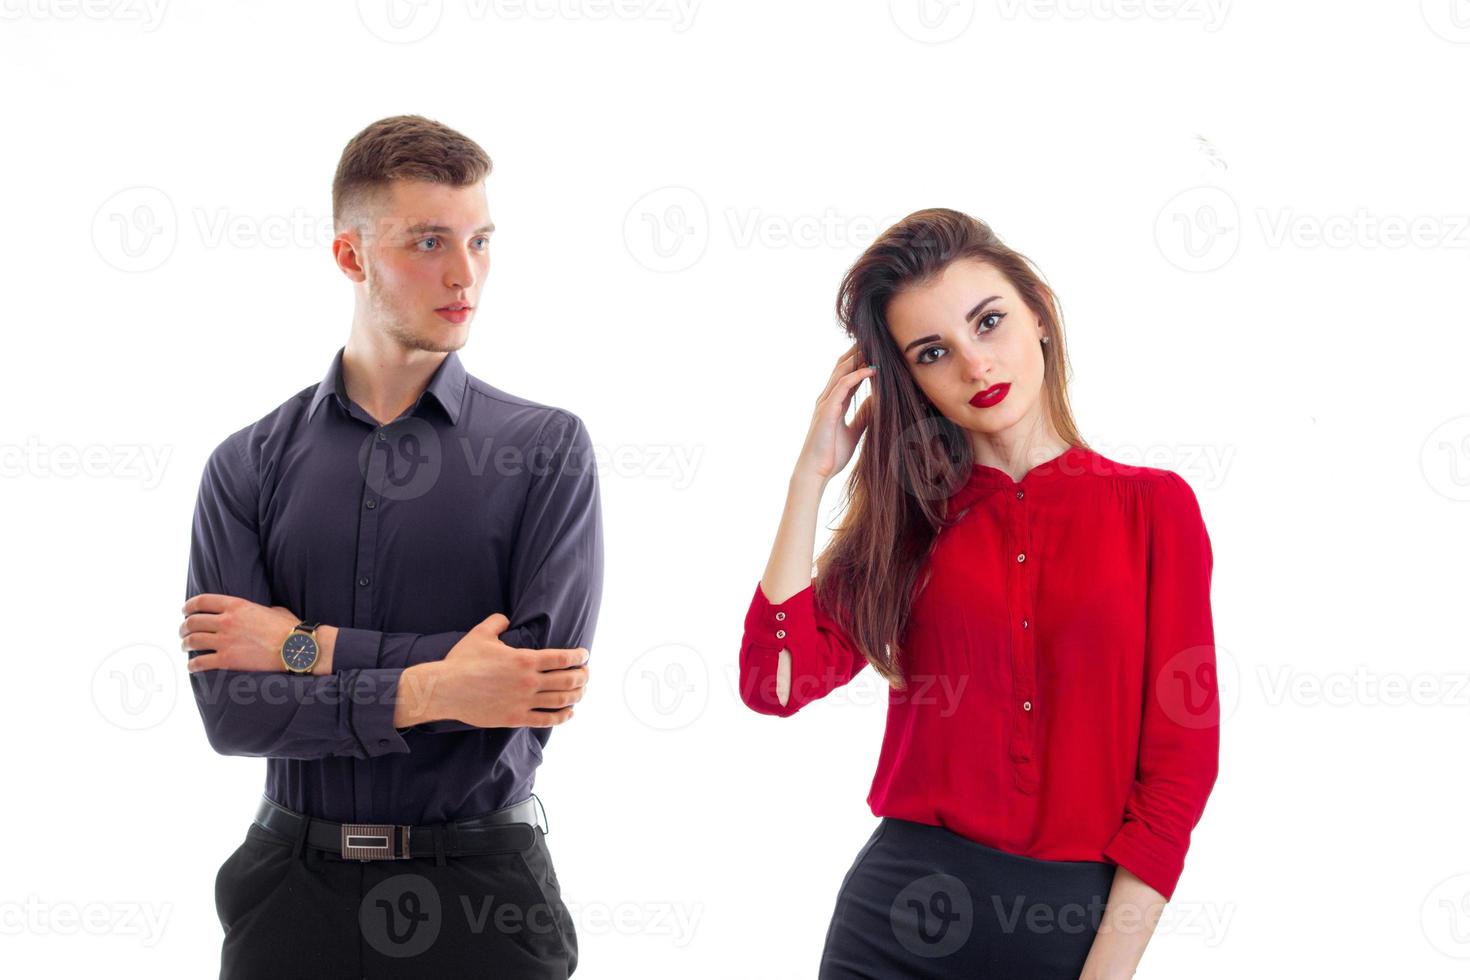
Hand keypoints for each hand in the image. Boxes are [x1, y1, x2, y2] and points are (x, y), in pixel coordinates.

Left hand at [180, 594, 298, 672]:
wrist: (296, 648)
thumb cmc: (290, 629)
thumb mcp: (274, 610)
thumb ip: (258, 609)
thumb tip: (258, 612)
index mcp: (237, 605)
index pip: (201, 601)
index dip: (189, 606)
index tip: (185, 611)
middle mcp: (227, 621)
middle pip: (193, 622)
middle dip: (183, 628)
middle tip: (183, 632)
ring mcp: (225, 641)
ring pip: (192, 641)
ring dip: (185, 644)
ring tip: (185, 647)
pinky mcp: (227, 660)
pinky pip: (200, 662)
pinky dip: (193, 665)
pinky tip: (192, 667)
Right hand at [436, 612, 588, 727]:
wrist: (444, 690)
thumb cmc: (462, 661)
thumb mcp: (481, 634)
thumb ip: (497, 622)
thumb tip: (506, 618)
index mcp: (524, 659)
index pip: (563, 658)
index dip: (579, 656)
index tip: (584, 655)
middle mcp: (529, 681)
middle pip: (568, 680)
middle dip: (583, 676)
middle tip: (587, 673)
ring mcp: (523, 701)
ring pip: (561, 700)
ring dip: (577, 695)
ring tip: (582, 691)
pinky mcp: (515, 718)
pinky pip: (546, 720)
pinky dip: (562, 717)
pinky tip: (569, 713)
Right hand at [795, 342, 875, 483]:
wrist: (816, 473)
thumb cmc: (832, 455)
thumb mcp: (854, 432)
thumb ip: (863, 416)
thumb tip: (876, 402)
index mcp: (834, 403)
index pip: (847, 375)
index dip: (860, 361)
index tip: (877, 350)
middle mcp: (827, 399)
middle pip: (842, 367)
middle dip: (858, 352)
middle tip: (875, 338)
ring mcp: (825, 403)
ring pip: (841, 372)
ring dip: (858, 358)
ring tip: (874, 346)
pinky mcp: (827, 411)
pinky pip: (842, 387)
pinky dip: (856, 376)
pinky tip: (870, 369)